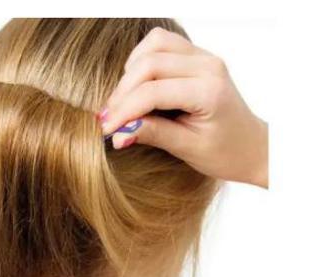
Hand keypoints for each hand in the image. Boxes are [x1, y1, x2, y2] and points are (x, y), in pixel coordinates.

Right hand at [99, 27, 267, 188]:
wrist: (250, 146)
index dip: (124, 110)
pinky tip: (137, 86)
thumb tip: (118, 134)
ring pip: (153, 45)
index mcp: (209, 91)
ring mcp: (203, 57)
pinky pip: (161, 44)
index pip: (153, 92)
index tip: (106, 129)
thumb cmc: (225, 151)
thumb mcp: (188, 149)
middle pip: (149, 63)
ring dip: (131, 72)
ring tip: (123, 102)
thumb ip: (153, 135)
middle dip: (122, 92)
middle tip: (108, 119)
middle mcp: (208, 66)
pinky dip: (142, 61)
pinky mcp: (196, 56)